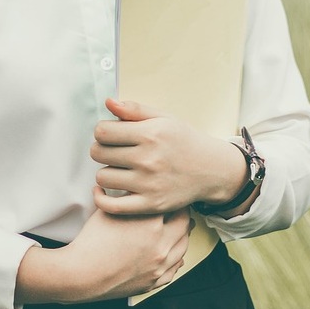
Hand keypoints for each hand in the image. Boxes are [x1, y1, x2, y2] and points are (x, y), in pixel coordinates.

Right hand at [15, 201, 192, 303]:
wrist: (83, 273)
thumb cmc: (93, 242)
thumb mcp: (109, 210)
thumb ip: (126, 197)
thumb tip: (131, 187)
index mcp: (152, 222)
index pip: (174, 203)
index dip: (173, 195)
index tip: (172, 192)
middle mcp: (161, 243)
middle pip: (185, 223)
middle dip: (182, 213)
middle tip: (179, 207)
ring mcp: (160, 264)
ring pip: (183, 246)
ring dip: (182, 235)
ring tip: (177, 228)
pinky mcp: (155, 281)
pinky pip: (175, 268)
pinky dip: (175, 258)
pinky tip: (171, 253)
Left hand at [91, 98, 247, 214]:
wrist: (211, 169)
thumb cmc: (183, 141)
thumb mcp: (164, 118)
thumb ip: (134, 109)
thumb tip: (108, 102)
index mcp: (150, 134)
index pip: (102, 131)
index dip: (102, 131)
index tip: (110, 134)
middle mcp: (149, 159)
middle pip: (98, 153)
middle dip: (101, 149)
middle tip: (114, 151)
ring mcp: (149, 184)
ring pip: (102, 177)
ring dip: (106, 172)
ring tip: (118, 168)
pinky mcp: (150, 204)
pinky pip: (111, 206)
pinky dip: (100, 199)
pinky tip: (103, 190)